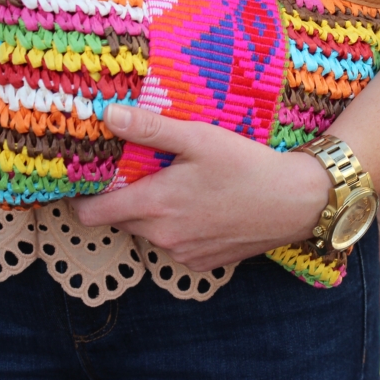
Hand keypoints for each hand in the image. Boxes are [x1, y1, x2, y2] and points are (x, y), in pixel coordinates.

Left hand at [72, 105, 330, 270]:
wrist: (297, 202)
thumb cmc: (247, 165)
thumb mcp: (198, 137)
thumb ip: (150, 128)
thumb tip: (106, 115)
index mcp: (154, 205)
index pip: (91, 214)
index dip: (81, 198)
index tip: (86, 181)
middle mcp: (162, 236)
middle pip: (119, 221)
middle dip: (120, 200)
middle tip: (137, 173)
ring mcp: (182, 254)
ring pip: (148, 233)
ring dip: (151, 214)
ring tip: (175, 186)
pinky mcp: (203, 263)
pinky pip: (174, 246)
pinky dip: (177, 229)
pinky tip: (201, 207)